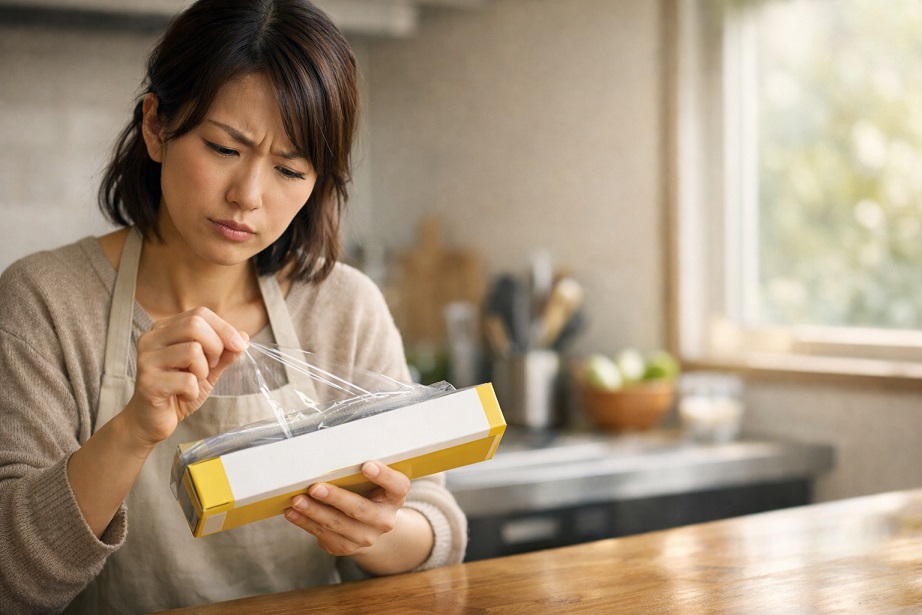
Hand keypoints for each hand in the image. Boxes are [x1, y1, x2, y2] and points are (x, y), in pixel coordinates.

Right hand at [123, 307, 247, 447]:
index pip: (200, 314)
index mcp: (164, 329)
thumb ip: (224, 353)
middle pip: (195, 325)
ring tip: (194, 381)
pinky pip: (187, 380)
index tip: (240, 345)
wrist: (151, 420)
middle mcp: (151, 339)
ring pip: (192, 350)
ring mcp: (146, 359)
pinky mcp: (148, 382)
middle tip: (212, 366)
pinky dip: (193, 391)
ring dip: (203, 371)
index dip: (224, 328)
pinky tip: (183, 396)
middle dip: (216, 347)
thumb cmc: (178, 390)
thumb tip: (244, 337)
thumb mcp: (207, 368)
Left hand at [285, 461, 409, 556]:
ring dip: (314, 512)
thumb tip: (326, 457)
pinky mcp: (346, 546)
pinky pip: (323, 534)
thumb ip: (359, 472)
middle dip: (335, 498)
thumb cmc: (368, 492)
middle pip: (360, 509)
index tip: (366, 465)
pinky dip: (305, 522)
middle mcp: (384, 520)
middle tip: (315, 488)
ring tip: (296, 500)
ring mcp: (366, 536)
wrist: (370, 526)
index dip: (383, 476)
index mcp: (395, 496)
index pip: (397, 485)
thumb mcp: (374, 482)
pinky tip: (293, 513)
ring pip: (337, 524)